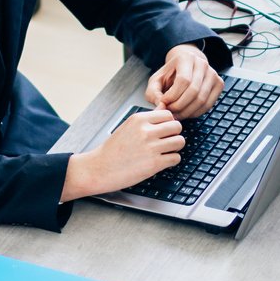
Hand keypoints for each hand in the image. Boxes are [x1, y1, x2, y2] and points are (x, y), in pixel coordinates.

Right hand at [65, 108, 182, 198]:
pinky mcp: (154, 164)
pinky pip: (176, 158)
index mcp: (139, 119)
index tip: (164, 131)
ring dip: (175, 148)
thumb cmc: (111, 150)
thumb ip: (146, 121)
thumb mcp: (127, 127)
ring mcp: (151, 147)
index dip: (168, 123)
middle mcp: (146, 131)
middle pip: (177, 127)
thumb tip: (164, 112)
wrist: (99, 169)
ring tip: (166, 152)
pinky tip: (162, 162)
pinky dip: (171, 160)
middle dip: (174, 134)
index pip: (168, 114)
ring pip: (180, 142)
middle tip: (166, 142)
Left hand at [146, 44, 223, 119]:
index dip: (173, 96)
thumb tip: (160, 106)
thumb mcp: (156, 80)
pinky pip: (209, 104)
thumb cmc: (170, 74)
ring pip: (202, 100)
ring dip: (187, 112)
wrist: (185, 66)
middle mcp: (202, 64)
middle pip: (194, 91)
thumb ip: (153, 93)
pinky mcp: (219, 84)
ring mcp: (213, 74)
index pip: (183, 80)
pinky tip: (187, 112)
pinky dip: (197, 113)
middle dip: (180, 106)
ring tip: (177, 114)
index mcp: (186, 58)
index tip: (164, 103)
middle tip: (170, 112)